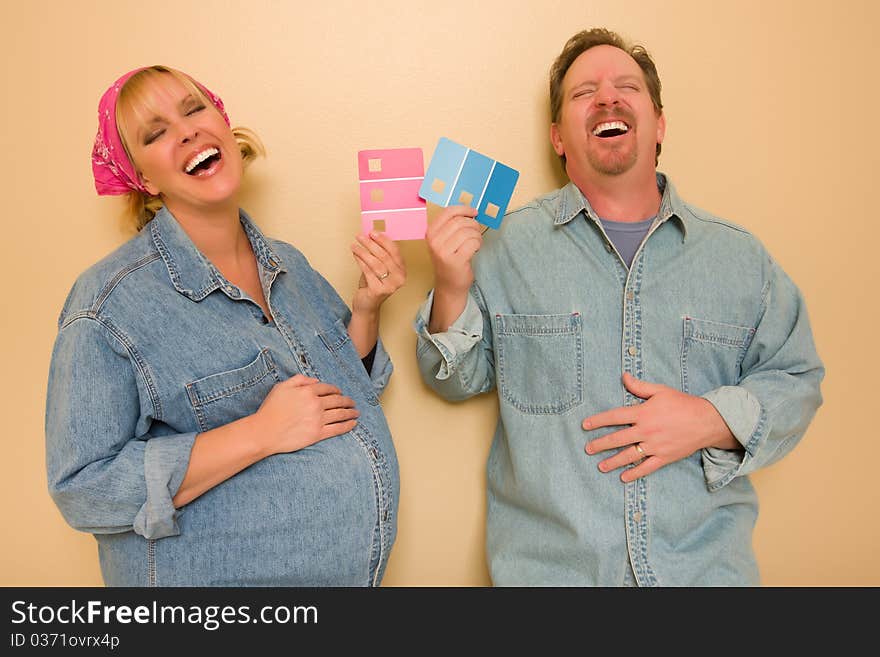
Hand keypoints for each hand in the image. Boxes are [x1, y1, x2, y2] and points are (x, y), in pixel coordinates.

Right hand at [252, 375, 358, 455]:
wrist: (265, 432)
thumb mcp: (281, 387)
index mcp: (308, 391)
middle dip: (347, 401)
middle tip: (353, 403)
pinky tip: (353, 424)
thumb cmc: (270, 409)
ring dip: (351, 412)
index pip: (328, 388)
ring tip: (356, 412)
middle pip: (337, 401)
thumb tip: (315, 380)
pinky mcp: (318, 434)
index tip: (340, 393)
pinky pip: (337, 429)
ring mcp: (318, 420)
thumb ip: (299, 380)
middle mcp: (316, 404)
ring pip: (340, 414)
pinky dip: (347, 426)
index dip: (336, 390)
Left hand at [350, 231, 405, 313]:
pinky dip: (360, 261)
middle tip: (360, 236)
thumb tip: (371, 236)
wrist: (367, 305)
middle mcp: (399, 278)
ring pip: (376, 263)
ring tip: (355, 246)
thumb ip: (379, 254)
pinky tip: (355, 255)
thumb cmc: (373, 284)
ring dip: (363, 252)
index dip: (383, 240)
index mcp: (402, 270)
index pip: (394, 251)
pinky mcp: (379, 291)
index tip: (372, 233)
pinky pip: (368, 272)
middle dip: (371, 244)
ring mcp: (391, 286)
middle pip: (384, 256)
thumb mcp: (378, 268)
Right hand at [425, 205, 482, 331]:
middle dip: (473, 224)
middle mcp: (434, 241)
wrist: (449, 284)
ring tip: (475, 242)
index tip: (474, 212)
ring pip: (469, 231)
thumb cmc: (450, 259)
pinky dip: (478, 244)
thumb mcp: (445, 240)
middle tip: (476, 232)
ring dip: (477, 235)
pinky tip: (475, 249)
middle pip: (460, 221)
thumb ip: (453, 225)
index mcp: (430, 232)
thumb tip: (470, 210)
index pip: (448, 212)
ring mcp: (443, 252)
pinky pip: (473, 242)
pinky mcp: (455, 261)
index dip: (464, 209)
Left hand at [582, 373, 738, 481]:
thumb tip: (623, 376)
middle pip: (618, 438)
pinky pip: (647, 467)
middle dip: (601, 444)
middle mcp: (646, 431)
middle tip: (588, 449)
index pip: (615, 417)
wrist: (707, 421)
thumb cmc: (683, 403)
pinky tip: (623, 477)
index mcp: (643, 413)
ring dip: (613, 461)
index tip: (585, 425)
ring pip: (629, 455)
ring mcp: (655, 446)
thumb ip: (639, 386)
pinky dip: (634, 473)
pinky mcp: (665, 457)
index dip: (598, 421)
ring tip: (600, 466)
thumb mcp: (660, 391)